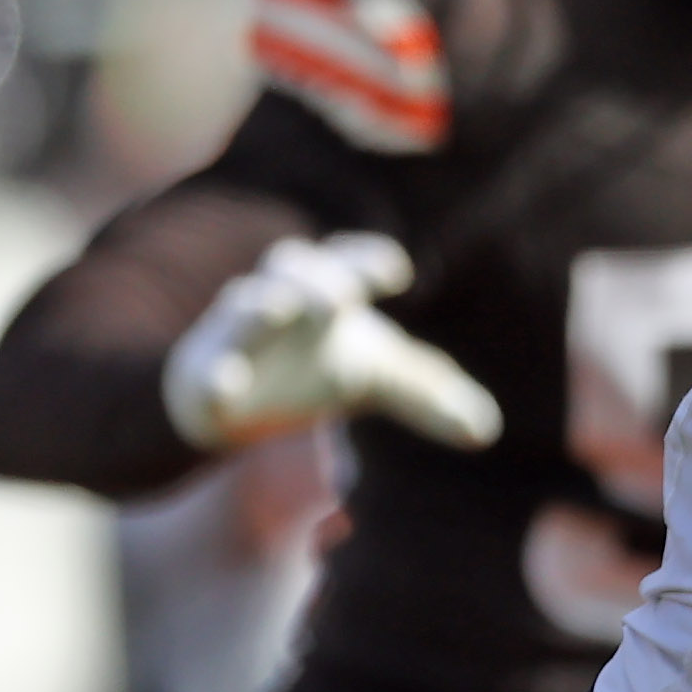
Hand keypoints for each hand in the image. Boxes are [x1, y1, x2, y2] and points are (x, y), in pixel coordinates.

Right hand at [161, 233, 500, 452]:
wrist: (239, 400)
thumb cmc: (315, 368)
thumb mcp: (379, 378)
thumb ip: (430, 397)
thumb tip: (486, 431)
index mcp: (326, 290)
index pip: (348, 261)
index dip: (367, 260)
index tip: (396, 271)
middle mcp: (279, 300)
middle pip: (296, 272)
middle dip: (318, 280)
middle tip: (340, 297)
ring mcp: (237, 334)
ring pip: (244, 308)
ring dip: (259, 306)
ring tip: (277, 306)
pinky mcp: (205, 377)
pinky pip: (206, 374)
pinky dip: (216, 376)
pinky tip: (227, 385)